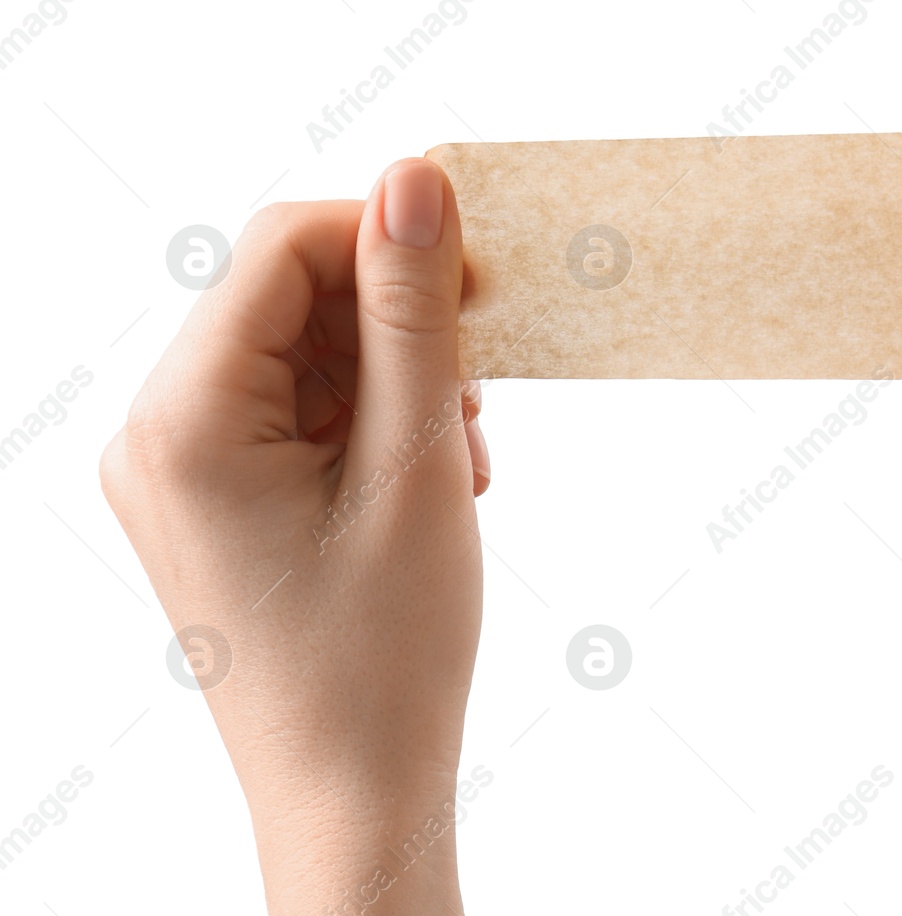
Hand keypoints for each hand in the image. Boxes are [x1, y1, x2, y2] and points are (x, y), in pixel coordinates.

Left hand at [101, 159, 487, 914]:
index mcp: (183, 421)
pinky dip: (371, 423)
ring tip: (459, 461)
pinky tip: (427, 480)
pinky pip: (294, 411)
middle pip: (288, 298)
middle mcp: (158, 434)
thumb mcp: (416, 467)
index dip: (389, 239)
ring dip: (396, 380)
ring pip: (301, 353)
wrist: (352, 797)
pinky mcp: (217, 498)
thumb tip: (417, 177)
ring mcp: (181, 470)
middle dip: (398, 326)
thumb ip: (413, 316)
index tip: (483, 280)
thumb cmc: (384, 658)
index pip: (281, 249)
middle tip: (477, 400)